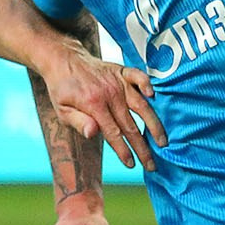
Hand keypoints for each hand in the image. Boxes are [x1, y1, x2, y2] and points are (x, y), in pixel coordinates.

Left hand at [35, 39, 163, 169]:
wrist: (62, 60)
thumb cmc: (62, 89)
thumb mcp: (62, 110)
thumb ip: (78, 122)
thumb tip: (93, 133)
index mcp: (93, 105)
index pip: (113, 133)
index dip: (123, 150)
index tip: (131, 164)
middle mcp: (109, 93)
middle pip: (130, 125)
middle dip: (143, 148)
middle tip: (151, 165)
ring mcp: (117, 82)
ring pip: (142, 105)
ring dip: (154, 125)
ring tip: (162, 141)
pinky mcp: (122, 71)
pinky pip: (139, 76)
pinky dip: (147, 84)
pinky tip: (153, 96)